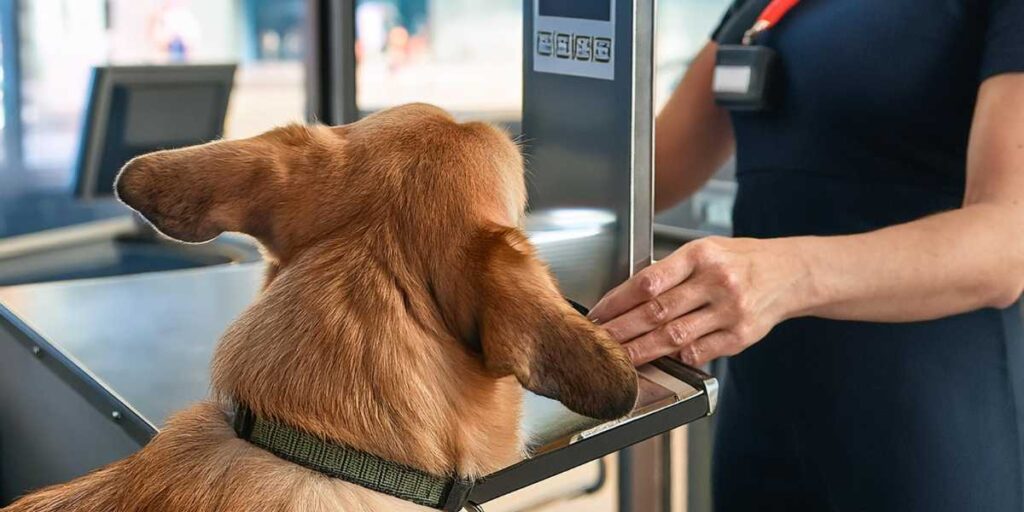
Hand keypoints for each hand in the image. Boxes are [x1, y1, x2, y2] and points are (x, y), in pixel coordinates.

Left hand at [588, 236, 812, 366]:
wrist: (790, 273)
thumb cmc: (740, 260)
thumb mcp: (706, 250)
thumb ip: (670, 271)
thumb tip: (626, 298)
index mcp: (701, 254)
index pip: (648, 281)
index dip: (617, 301)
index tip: (597, 314)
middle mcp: (716, 281)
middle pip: (656, 312)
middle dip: (621, 330)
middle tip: (598, 342)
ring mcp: (730, 310)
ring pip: (674, 336)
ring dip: (640, 350)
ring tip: (618, 357)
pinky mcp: (741, 336)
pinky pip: (700, 352)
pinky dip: (675, 358)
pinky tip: (657, 361)